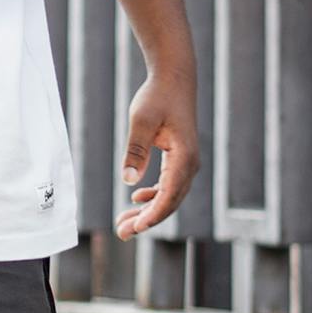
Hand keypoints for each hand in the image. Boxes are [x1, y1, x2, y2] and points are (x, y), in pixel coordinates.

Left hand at [117, 62, 198, 238]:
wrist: (174, 79)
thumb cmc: (157, 97)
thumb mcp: (141, 121)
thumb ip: (136, 150)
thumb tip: (129, 180)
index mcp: (184, 158)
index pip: (169, 196)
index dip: (153, 215)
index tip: (136, 229)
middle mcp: (189, 164)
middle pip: (169, 202)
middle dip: (146, 220)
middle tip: (122, 234)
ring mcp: (186, 162)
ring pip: (168, 196)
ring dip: (148, 211)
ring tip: (124, 223)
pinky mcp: (179, 158)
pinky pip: (168, 185)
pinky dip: (153, 196)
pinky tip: (136, 199)